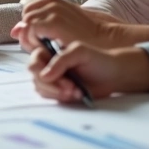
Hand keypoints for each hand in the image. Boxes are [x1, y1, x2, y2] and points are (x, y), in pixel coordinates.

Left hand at [13, 0, 110, 50]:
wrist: (102, 42)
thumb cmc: (81, 37)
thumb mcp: (59, 26)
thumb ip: (37, 24)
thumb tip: (14, 30)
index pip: (26, 9)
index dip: (29, 24)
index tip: (39, 36)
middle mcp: (51, 1)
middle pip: (24, 15)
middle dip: (28, 29)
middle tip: (42, 43)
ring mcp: (53, 10)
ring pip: (26, 22)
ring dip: (31, 35)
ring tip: (45, 46)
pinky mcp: (54, 22)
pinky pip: (31, 29)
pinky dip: (34, 40)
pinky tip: (46, 48)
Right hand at [29, 42, 148, 102]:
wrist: (114, 75)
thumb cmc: (99, 59)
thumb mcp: (80, 52)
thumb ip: (61, 60)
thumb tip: (44, 75)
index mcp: (51, 50)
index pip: (34, 60)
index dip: (41, 71)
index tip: (55, 77)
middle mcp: (50, 64)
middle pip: (36, 77)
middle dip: (52, 85)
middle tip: (70, 86)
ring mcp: (54, 78)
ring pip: (41, 88)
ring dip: (57, 92)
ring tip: (76, 90)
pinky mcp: (59, 91)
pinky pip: (51, 97)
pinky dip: (62, 97)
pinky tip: (77, 94)